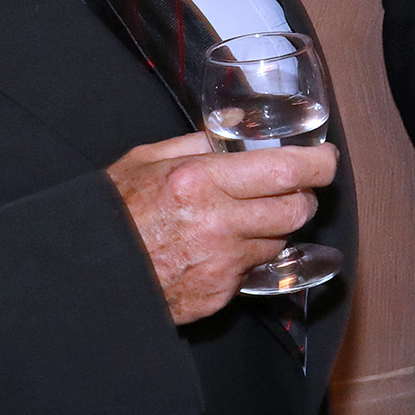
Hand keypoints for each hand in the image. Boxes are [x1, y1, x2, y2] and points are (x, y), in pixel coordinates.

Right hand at [105, 132, 335, 324]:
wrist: (88, 273)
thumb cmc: (113, 212)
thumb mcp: (146, 159)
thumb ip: (200, 141)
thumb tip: (239, 122)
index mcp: (201, 181)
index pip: (286, 171)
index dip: (319, 165)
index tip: (326, 159)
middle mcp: (217, 222)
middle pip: (296, 210)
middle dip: (303, 197)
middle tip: (293, 188)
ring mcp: (221, 262)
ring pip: (278, 240)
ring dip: (274, 226)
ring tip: (245, 216)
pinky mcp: (218, 292)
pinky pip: (252, 269)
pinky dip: (246, 255)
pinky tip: (220, 246)